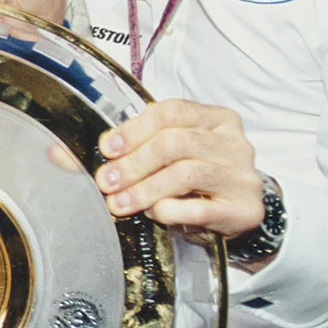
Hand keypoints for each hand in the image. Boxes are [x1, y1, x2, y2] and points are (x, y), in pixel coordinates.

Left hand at [96, 99, 263, 241]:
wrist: (237, 215)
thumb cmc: (198, 181)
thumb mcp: (171, 156)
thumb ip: (136, 147)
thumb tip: (83, 152)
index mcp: (218, 120)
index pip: (171, 112)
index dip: (134, 129)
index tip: (108, 149)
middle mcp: (235, 144)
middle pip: (176, 142)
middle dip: (134, 163)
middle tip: (107, 181)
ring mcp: (243, 178)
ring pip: (186, 174)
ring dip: (145, 189)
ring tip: (120, 203)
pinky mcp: (244, 211)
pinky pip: (199, 209)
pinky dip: (168, 211)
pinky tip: (153, 213)